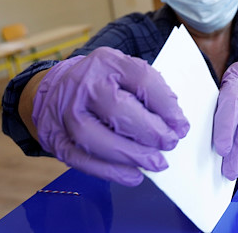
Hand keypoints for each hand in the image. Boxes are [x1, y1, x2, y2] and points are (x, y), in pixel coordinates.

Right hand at [32, 47, 188, 185]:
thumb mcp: (125, 72)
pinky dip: (110, 171)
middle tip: (169, 144)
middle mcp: (85, 84)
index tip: (181, 126)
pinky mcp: (56, 138)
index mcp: (109, 62)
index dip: (166, 106)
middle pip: (118, 110)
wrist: (56, 88)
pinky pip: (82, 159)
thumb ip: (150, 92)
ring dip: (130, 155)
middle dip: (150, 132)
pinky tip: (133, 175)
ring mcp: (66, 112)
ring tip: (155, 163)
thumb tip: (174, 124)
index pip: (142, 79)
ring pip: (95, 138)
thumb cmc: (103, 83)